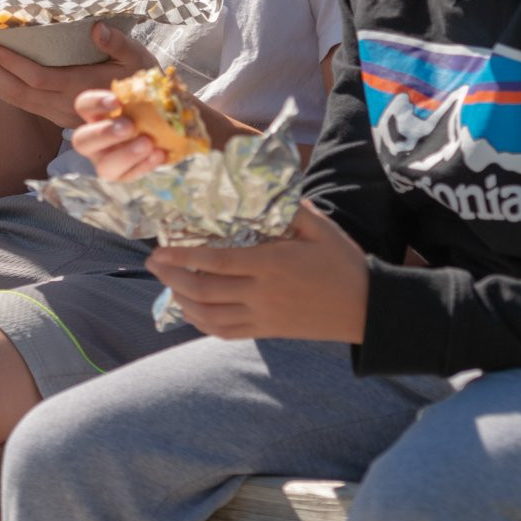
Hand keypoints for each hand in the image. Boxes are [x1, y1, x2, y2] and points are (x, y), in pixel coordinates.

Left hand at [0, 22, 153, 129]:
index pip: (39, 78)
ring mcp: (58, 116)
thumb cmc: (145, 83)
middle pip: (18, 92)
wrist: (152, 122)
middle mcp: (64, 107)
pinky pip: (23, 105)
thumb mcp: (139, 59)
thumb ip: (117, 44)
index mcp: (81, 90)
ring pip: (16, 102)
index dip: (13, 64)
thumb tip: (97, 28)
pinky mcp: (56, 118)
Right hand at [70, 86, 168, 180]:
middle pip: (82, 141)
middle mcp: (95, 139)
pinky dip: (144, 166)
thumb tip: (152, 83)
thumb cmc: (156, 106)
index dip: (96, 103)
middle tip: (129, 126)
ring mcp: (107, 161)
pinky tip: (159, 154)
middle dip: (105, 134)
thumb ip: (147, 88)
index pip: (83, 106)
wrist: (174, 128)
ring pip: (103, 166)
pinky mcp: (123, 176)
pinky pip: (128, 177)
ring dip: (125, 155)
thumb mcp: (151, 93)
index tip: (118, 102)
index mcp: (97, 114)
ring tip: (148, 143)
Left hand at [147, 201, 369, 342]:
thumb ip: (289, 208)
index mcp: (272, 264)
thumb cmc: (343, 263)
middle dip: (171, 277)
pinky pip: (225, 332)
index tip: (160, 249)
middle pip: (204, 290)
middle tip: (152, 263)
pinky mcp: (266, 331)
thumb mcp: (320, 227)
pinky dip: (201, 322)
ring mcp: (262, 317)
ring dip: (181, 301)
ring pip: (209, 315)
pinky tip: (191, 310)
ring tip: (167, 283)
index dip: (182, 257)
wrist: (368, 310)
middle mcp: (261, 294)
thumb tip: (261, 188)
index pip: (216, 262)